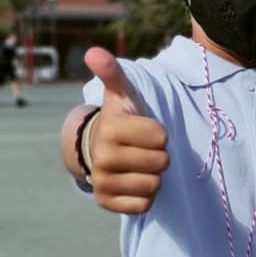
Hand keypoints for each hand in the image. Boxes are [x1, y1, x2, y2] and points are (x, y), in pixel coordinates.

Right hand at [85, 47, 168, 213]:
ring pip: (154, 185)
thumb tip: (93, 52)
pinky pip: (144, 204)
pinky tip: (133, 182)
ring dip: (153, 176)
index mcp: (111, 129)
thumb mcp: (121, 93)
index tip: (144, 130)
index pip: (162, 137)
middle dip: (158, 155)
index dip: (159, 133)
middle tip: (142, 149)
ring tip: (138, 164)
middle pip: (162, 162)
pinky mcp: (106, 202)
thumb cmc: (121, 120)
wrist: (99, 149)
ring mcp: (102, 182)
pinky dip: (144, 196)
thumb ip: (112, 72)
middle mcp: (103, 157)